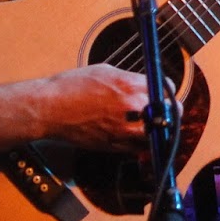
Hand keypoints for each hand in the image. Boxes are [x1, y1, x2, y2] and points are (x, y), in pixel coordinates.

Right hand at [0, 63, 160, 153]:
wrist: (48, 109)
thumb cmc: (71, 86)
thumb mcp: (105, 72)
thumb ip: (130, 79)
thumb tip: (145, 83)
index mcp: (130, 85)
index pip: (165, 87)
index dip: (168, 90)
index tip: (167, 93)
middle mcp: (131, 108)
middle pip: (168, 113)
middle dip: (171, 111)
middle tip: (170, 111)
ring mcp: (123, 129)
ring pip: (156, 135)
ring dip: (159, 130)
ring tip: (156, 127)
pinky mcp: (113, 146)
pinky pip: (137, 149)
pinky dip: (142, 145)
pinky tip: (138, 138)